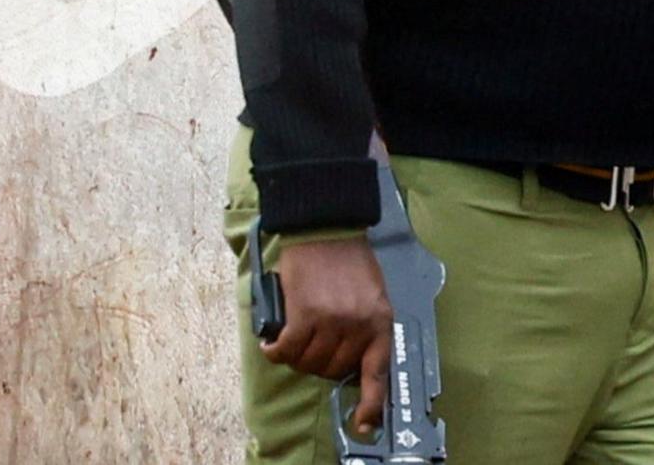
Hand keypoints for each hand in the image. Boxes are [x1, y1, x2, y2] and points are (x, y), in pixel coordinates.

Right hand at [260, 235, 393, 437]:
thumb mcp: (372, 295)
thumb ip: (365, 326)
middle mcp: (359, 326)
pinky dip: (276, 349)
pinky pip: (286, 350)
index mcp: (381, 322)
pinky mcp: (305, 316)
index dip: (372, 403)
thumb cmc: (348, 261)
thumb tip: (349, 360)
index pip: (378, 372)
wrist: (328, 229)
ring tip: (292, 338)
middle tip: (311, 346)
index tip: (363, 423)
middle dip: (319, 363)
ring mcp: (333, 322)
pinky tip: (272, 341)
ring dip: (296, 356)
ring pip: (308, 362)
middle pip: (332, 370)